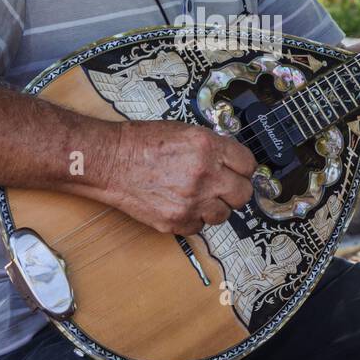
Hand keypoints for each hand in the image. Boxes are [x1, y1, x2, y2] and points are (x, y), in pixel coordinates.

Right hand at [106, 120, 255, 235]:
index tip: (237, 171)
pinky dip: (192, 218)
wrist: (111, 161)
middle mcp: (204, 174)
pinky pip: (199, 227)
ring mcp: (192, 201)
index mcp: (208, 147)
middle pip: (243, 194)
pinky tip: (180, 204)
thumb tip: (231, 160)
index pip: (248, 165)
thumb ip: (211, 147)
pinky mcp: (177, 221)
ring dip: (214, 207)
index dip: (242, 168)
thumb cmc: (141, 143)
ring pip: (224, 214)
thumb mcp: (184, 131)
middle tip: (222, 187)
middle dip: (234, 190)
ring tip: (197, 196)